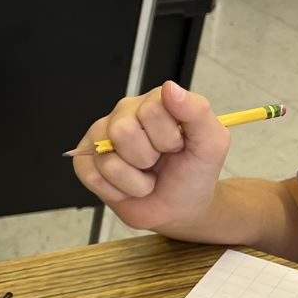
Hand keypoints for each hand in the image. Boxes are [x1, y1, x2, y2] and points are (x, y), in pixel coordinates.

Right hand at [72, 81, 230, 233]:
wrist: (179, 208)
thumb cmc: (193, 174)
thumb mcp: (211, 143)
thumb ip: (197, 111)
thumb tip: (170, 88)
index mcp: (154, 102)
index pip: (151, 110)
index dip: (168, 138)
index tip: (178, 146)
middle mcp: (124, 114)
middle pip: (123, 131)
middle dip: (147, 158)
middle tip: (158, 162)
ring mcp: (101, 137)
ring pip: (108, 159)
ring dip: (134, 180)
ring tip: (144, 175)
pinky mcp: (85, 162)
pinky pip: (93, 176)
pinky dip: (116, 191)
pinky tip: (126, 185)